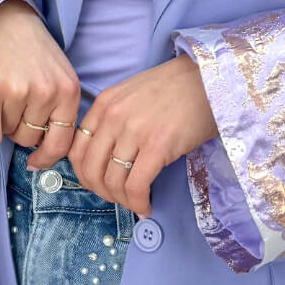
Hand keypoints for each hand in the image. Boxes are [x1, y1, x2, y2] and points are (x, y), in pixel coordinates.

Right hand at [0, 0, 82, 167]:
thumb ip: (58, 108)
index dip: (47, 157)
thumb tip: (45, 151)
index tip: (35, 161)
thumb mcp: (58, 74)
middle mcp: (46, 93)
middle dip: (20, 127)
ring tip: (2, 91)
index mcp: (68, 90)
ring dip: (2, 121)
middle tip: (14, 99)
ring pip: (8, 135)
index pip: (62, 142)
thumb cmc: (29, 49)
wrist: (1, 18)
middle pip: (30, 138)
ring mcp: (17, 92)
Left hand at [27, 54, 217, 216]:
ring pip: (112, 181)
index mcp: (104, 104)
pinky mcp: (157, 146)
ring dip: (121, 200)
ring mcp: (134, 131)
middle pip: (90, 169)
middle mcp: (113, 117)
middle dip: (101, 192)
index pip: (77, 149)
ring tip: (135, 202)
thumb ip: (114, 120)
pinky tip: (146, 206)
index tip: (98, 185)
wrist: (208, 78)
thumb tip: (108, 158)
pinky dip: (137, 202)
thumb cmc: (175, 88)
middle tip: (117, 198)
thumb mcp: (133, 95)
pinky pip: (136, 186)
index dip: (84, 175)